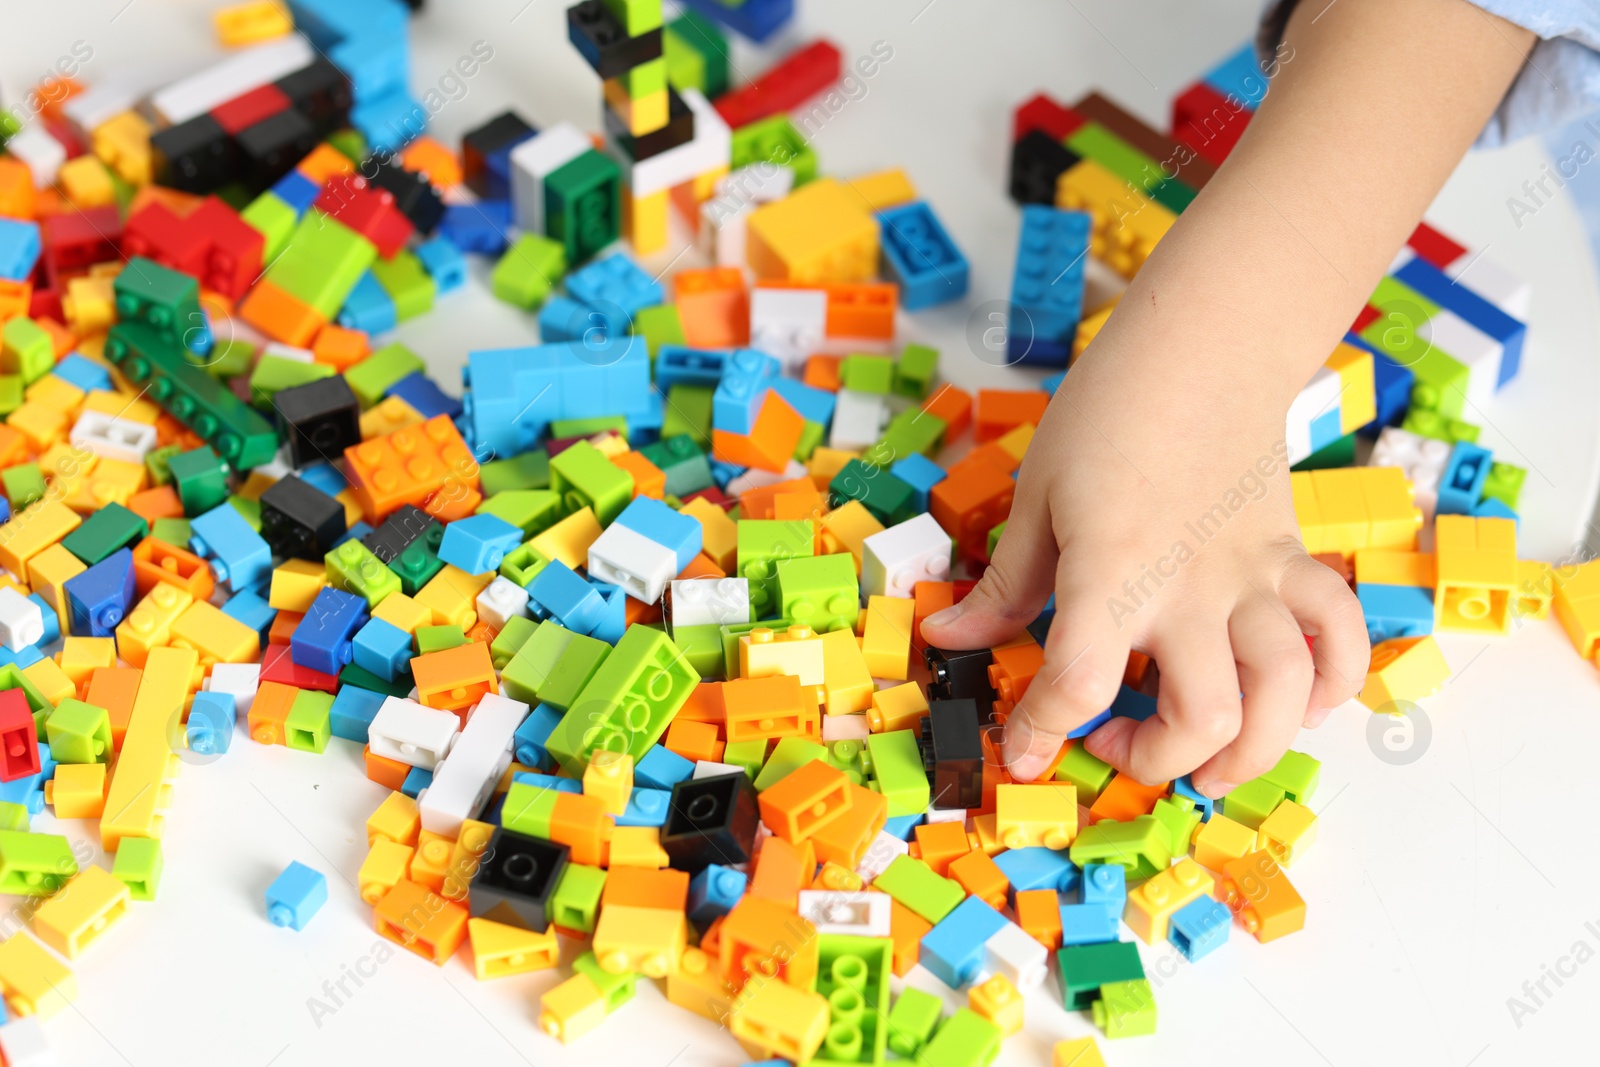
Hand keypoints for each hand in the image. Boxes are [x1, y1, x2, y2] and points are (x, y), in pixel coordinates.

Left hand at [920, 349, 1367, 795]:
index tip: (1027, 753)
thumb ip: (1004, 584)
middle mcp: (1192, 587)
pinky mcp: (1293, 561)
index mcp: (1113, 570)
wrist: (1202, 347)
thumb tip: (951, 637)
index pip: (1081, 683)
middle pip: (1203, 717)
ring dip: (1252, 749)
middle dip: (1159, 760)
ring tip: (1211, 759)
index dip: (1045, 735)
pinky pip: (1342, 636)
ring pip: (1285, 692)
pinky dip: (1336, 684)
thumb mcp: (1036, 497)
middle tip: (1118, 746)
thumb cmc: (1110, 411)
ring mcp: (1254, 578)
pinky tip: (1300, 706)